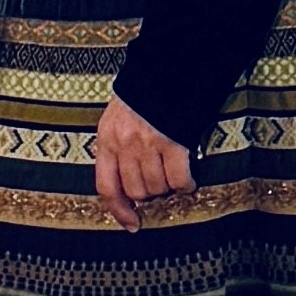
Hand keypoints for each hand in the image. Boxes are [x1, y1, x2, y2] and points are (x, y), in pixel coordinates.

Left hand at [91, 90, 194, 230]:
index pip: (106, 186)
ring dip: (168, 188)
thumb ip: (116, 149)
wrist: (165, 71)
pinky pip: (179, 179)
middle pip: (136, 191)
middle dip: (149, 193)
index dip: (119, 210)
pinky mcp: (173, 142)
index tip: (132, 224)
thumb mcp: (116, 120)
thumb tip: (125, 185)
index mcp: (107, 140)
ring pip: (158, 187)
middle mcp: (124, 145)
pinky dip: (186, 185)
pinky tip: (188, 181)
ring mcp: (149, 144)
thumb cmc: (141, 99)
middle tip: (159, 182)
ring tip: (173, 175)